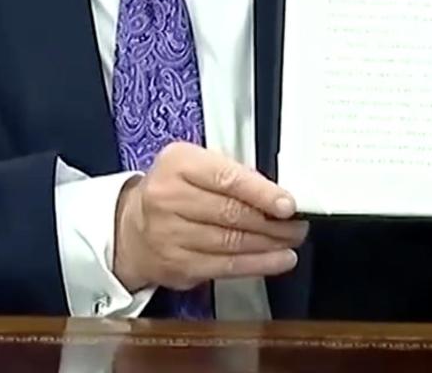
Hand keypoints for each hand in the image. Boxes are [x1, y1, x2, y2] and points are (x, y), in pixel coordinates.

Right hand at [112, 142, 307, 291]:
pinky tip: (279, 260)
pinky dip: (258, 264)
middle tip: (298, 223)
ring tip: (292, 239)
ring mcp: (169, 235)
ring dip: (270, 243)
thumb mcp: (196, 166)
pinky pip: (226, 267)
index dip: (261, 193)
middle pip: (231, 213)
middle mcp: (167, 198)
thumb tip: (278, 192)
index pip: (226, 178)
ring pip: (231, 242)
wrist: (133, 230)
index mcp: (177, 164)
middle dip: (272, 221)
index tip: (288, 204)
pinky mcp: (177, 265)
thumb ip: (232, 173)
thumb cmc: (175, 191)